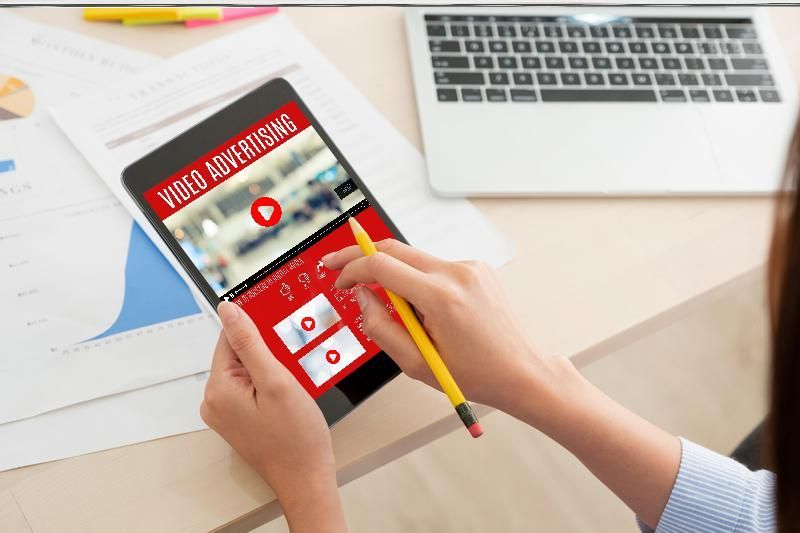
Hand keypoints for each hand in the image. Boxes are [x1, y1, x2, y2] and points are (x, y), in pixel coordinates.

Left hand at [201, 302, 346, 532]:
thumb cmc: (296, 438)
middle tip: (292, 362)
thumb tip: (228, 311)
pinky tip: (290, 391)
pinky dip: (271, 383)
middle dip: (268, 351)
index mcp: (218, 389)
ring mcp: (226, 412)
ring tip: (294, 380)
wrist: (306, 478)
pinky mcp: (239, 418)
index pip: (230, 338)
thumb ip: (250, 343)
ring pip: (248, 369)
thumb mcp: (276, 382)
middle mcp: (215, 400)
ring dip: (272, 366)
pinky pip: (252, 387)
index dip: (258, 329)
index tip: (280, 331)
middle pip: (239, 353)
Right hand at [322, 239, 574, 420]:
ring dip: (396, 277)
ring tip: (409, 320)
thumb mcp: (416, 363)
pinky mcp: (477, 268)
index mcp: (441, 296)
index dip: (351, 269)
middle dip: (361, 255)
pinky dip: (421, 283)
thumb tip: (362, 295)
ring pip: (414, 260)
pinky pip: (435, 268)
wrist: (521, 371)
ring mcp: (470, 267)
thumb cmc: (475, 374)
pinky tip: (432, 315)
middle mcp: (457, 273)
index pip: (381, 265)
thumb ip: (380, 326)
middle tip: (337, 267)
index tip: (337, 279)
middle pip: (394, 249)